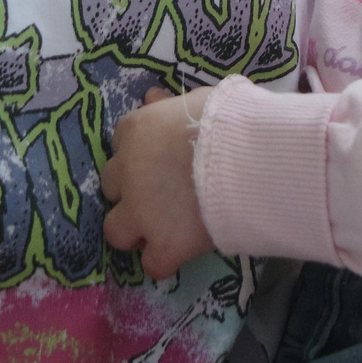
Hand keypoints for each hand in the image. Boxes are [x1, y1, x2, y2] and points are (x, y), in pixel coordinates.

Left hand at [99, 87, 215, 278]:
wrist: (249, 158)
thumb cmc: (229, 120)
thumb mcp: (197, 99)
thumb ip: (169, 105)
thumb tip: (151, 98)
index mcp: (135, 131)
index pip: (121, 144)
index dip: (140, 155)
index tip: (160, 161)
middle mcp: (128, 172)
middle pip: (112, 186)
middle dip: (132, 191)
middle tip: (162, 194)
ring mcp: (141, 212)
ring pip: (115, 230)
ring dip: (135, 230)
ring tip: (163, 228)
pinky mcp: (163, 245)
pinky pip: (152, 265)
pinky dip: (165, 260)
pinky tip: (182, 252)